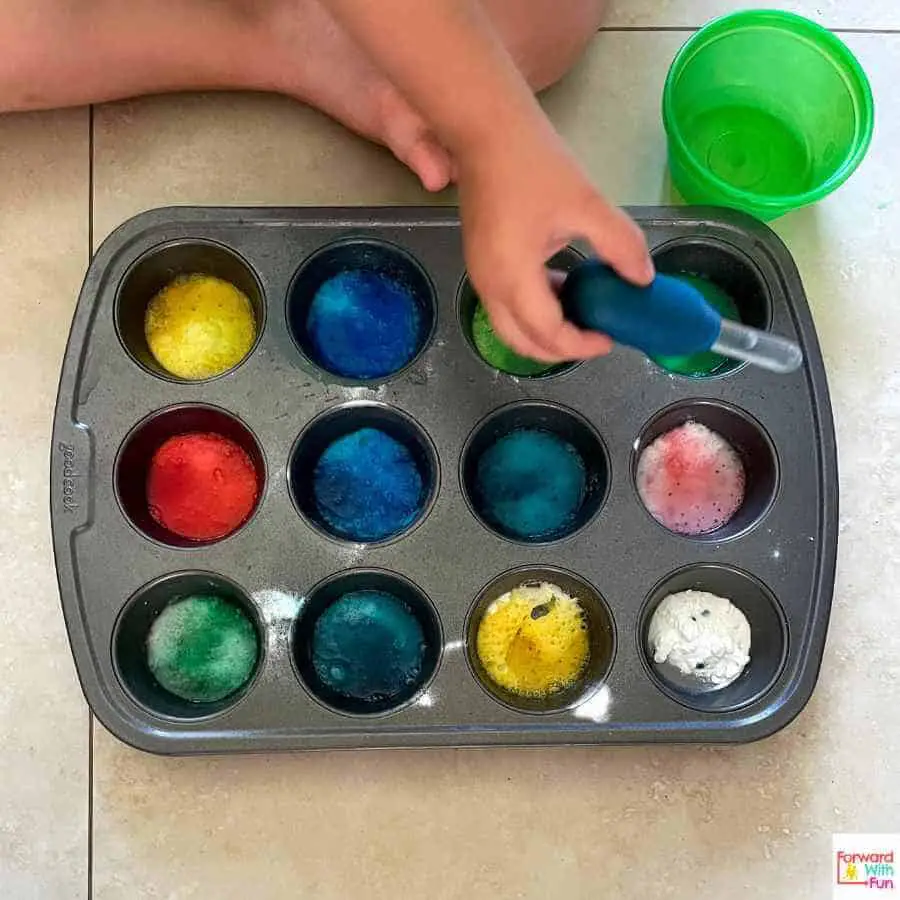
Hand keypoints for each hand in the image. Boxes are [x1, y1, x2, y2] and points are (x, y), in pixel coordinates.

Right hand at [457, 124, 653, 361]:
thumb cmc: (533, 164)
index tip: (610, 338)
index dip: (581, 345)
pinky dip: (531, 311)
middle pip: (522, 343)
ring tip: (582, 316)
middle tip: (594, 337)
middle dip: (559, 350)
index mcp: (514, 278)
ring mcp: (480, 276)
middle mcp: (490, 287)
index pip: (549, 333)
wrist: (485, 131)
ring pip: (510, 327)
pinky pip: (504, 304)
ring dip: (544, 332)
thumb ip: (620, 245)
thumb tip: (643, 279)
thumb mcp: (587, 204)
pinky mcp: (478, 263)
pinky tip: (559, 288)